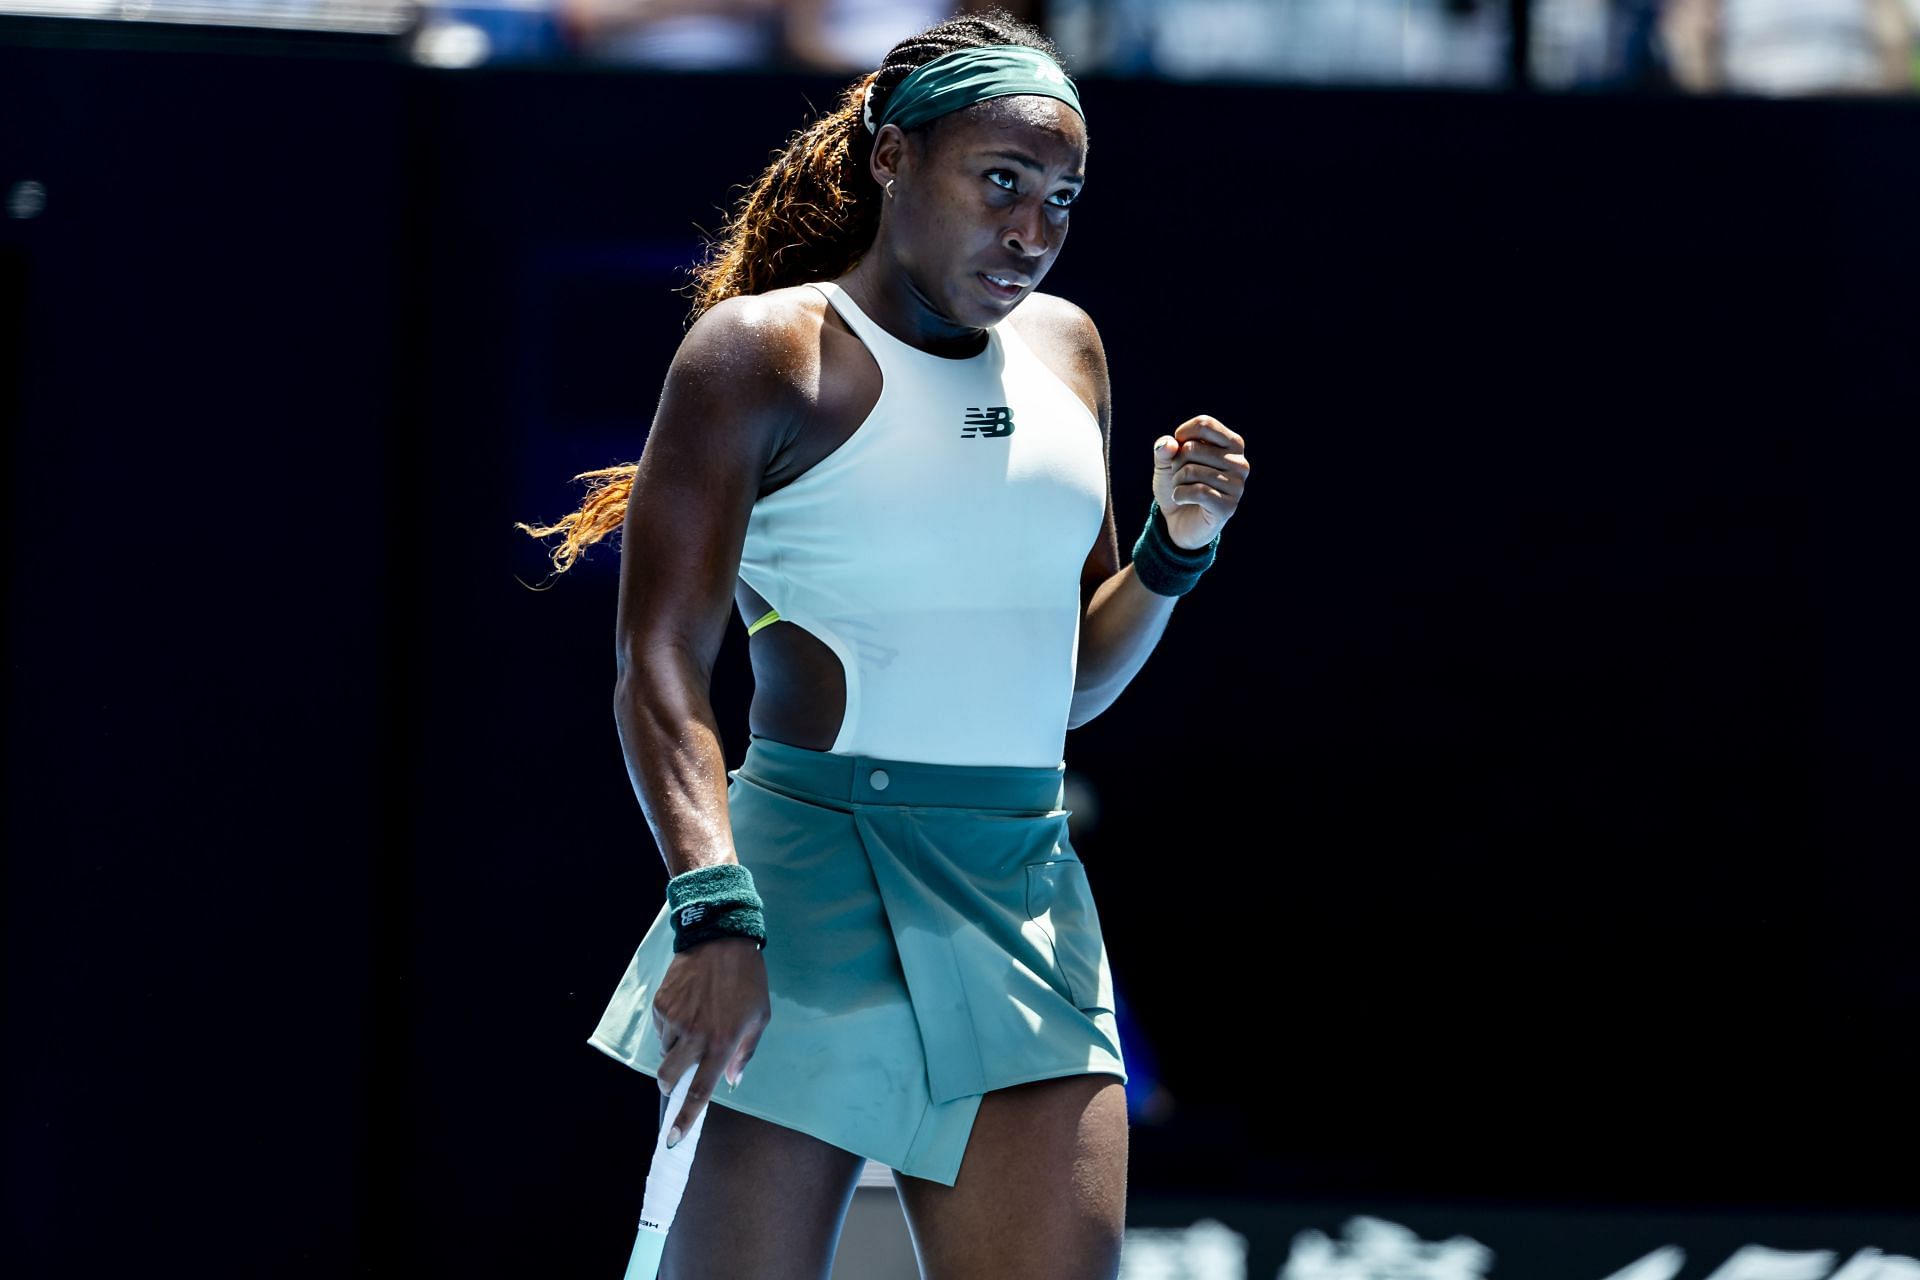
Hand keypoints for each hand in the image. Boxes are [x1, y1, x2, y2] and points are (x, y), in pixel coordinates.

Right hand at [650, 935, 769, 1144]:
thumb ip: (744, 1053)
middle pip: (668, 1077)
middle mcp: (695, 1035)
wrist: (722, 940)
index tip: (672, 1139)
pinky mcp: (661, 1004)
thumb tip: (732, 1082)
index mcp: (723, 1043)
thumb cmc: (748, 981)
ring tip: (694, 1022)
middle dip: (668, 1084)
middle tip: (674, 1079)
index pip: (700, 1091)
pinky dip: (670, 1027)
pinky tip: (687, 1006)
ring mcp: (675, 1019)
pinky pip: (661, 1028)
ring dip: (675, 1049)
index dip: (685, 1118)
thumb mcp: (760, 1018)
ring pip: (665, 1051)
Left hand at [1152, 414, 1249, 549]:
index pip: (1205, 424)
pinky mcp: (1229, 506)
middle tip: (1181, 476)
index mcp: (1232, 444)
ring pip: (1192, 471)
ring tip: (1182, 489)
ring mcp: (1237, 485)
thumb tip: (1168, 444)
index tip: (1176, 450)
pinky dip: (1180, 495)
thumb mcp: (1166, 462)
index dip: (1181, 434)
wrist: (1178, 521)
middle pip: (1192, 448)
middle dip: (1176, 464)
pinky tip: (1181, 500)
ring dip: (1177, 481)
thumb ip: (1164, 448)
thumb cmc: (1178, 484)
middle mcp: (1239, 463)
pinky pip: (1197, 491)